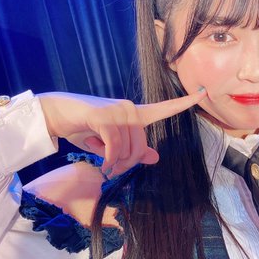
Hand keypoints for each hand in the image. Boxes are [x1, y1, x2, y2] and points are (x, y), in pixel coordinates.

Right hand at [38, 89, 205, 176]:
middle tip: (109, 165)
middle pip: (140, 148)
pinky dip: (108, 159)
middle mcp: (130, 108)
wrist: (54, 114)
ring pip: (127, 150)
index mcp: (135, 113)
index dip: (184, 102)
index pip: (164, 108)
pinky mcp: (104, 115)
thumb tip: (154, 157)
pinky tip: (102, 162)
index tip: (203, 93)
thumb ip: (132, 149)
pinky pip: (115, 146)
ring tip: (98, 152)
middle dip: (125, 163)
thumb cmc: (83, 128)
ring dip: (113, 161)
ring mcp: (118, 110)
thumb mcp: (110, 143)